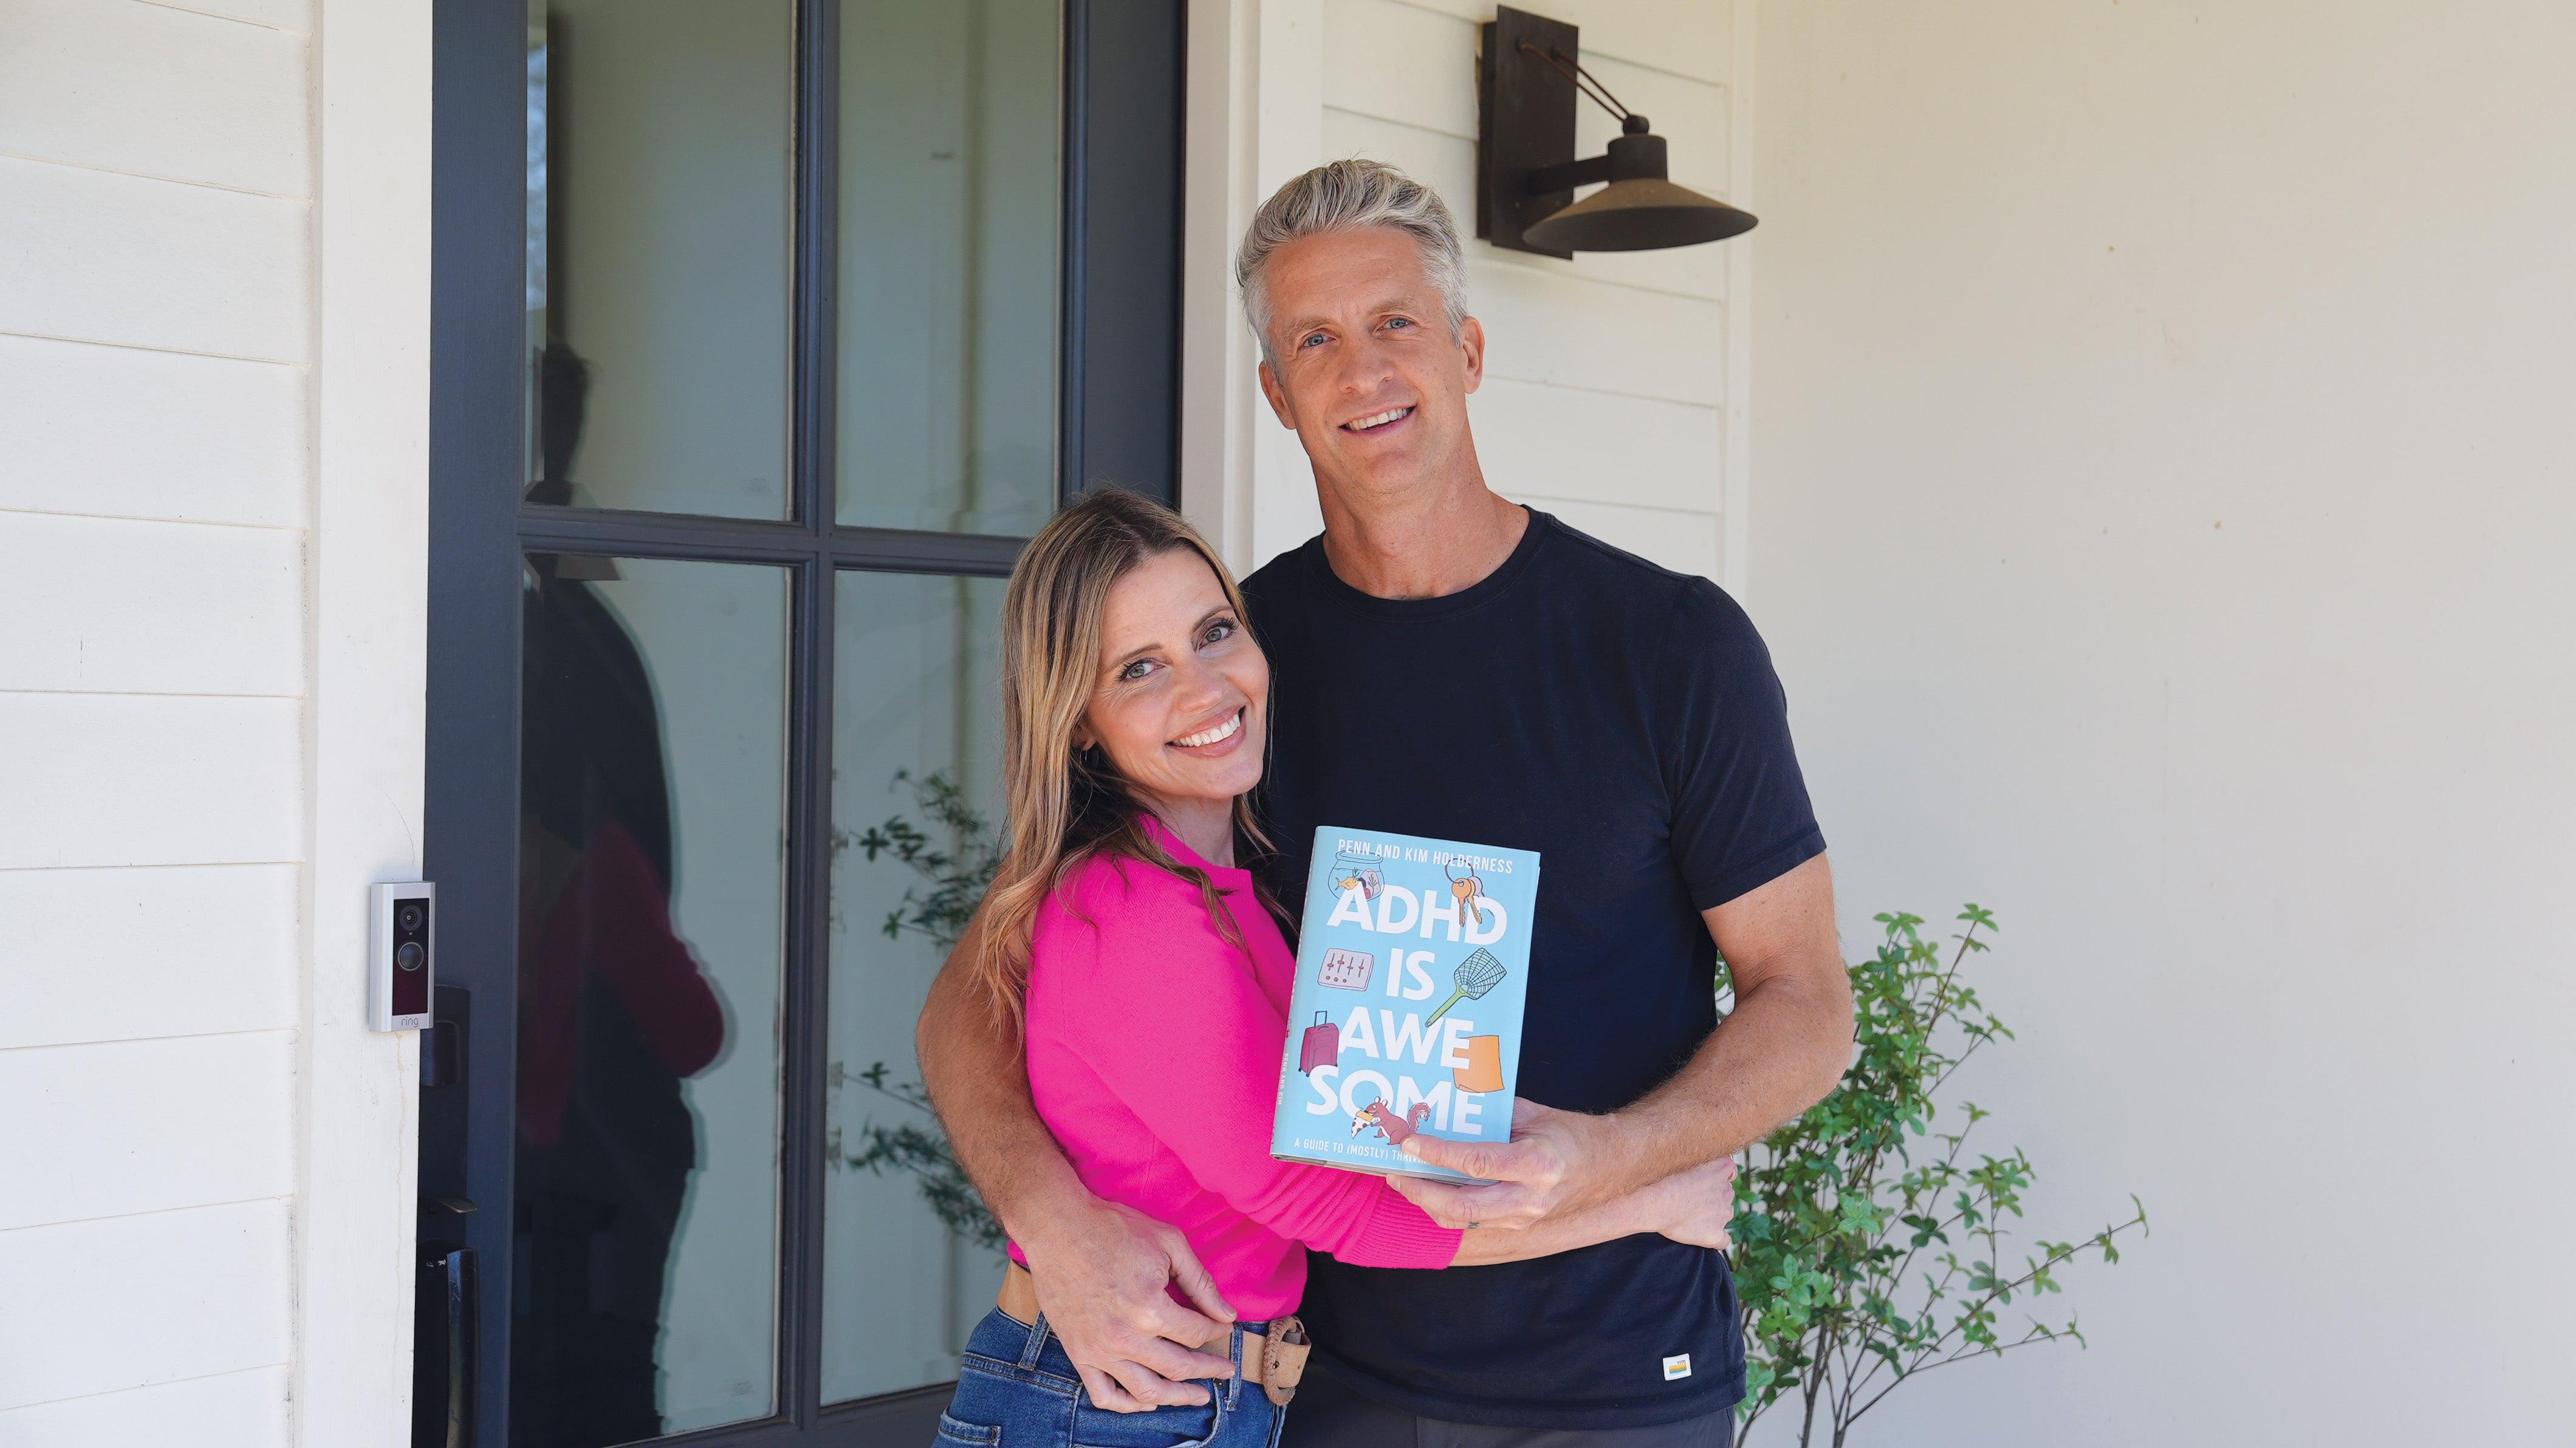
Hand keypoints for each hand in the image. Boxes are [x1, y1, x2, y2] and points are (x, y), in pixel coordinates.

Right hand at [1019, 1201, 1237, 1411]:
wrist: (1057, 1228)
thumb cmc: (1113, 1228)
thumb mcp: (1168, 1243)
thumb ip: (1200, 1282)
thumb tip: (1228, 1315)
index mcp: (1151, 1308)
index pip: (1196, 1333)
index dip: (1217, 1331)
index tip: (1224, 1327)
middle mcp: (1126, 1337)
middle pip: (1179, 1367)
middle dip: (1209, 1370)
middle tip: (1226, 1371)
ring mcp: (1099, 1350)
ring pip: (1147, 1391)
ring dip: (1178, 1397)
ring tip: (1198, 1396)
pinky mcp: (1078, 1353)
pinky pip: (1104, 1395)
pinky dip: (1128, 1405)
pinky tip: (1146, 1402)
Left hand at [1389, 1097, 1613, 1230]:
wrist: (1608, 1167)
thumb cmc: (1568, 1134)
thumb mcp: (1533, 1114)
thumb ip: (1492, 1112)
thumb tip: (1447, 1103)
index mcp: (1536, 1163)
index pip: (1477, 1163)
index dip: (1438, 1154)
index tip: (1409, 1142)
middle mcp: (1529, 1197)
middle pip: (1464, 1207)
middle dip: (1422, 1192)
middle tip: (1395, 1173)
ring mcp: (1524, 1218)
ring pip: (1465, 1222)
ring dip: (1428, 1204)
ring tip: (1404, 1182)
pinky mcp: (1519, 1227)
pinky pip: (1474, 1224)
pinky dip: (1446, 1210)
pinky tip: (1429, 1192)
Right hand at [1653, 1156, 1738, 1249]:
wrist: (1655, 1201)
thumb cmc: (1663, 1176)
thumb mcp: (1683, 1155)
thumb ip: (1697, 1157)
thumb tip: (1697, 1157)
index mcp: (1722, 1167)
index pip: (1730, 1171)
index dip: (1716, 1177)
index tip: (1702, 1180)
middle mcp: (1727, 1190)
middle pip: (1726, 1193)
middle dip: (1712, 1195)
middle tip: (1689, 1197)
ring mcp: (1723, 1213)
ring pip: (1724, 1213)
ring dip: (1712, 1214)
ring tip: (1688, 1213)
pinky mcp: (1715, 1233)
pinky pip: (1724, 1239)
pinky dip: (1716, 1237)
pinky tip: (1703, 1234)